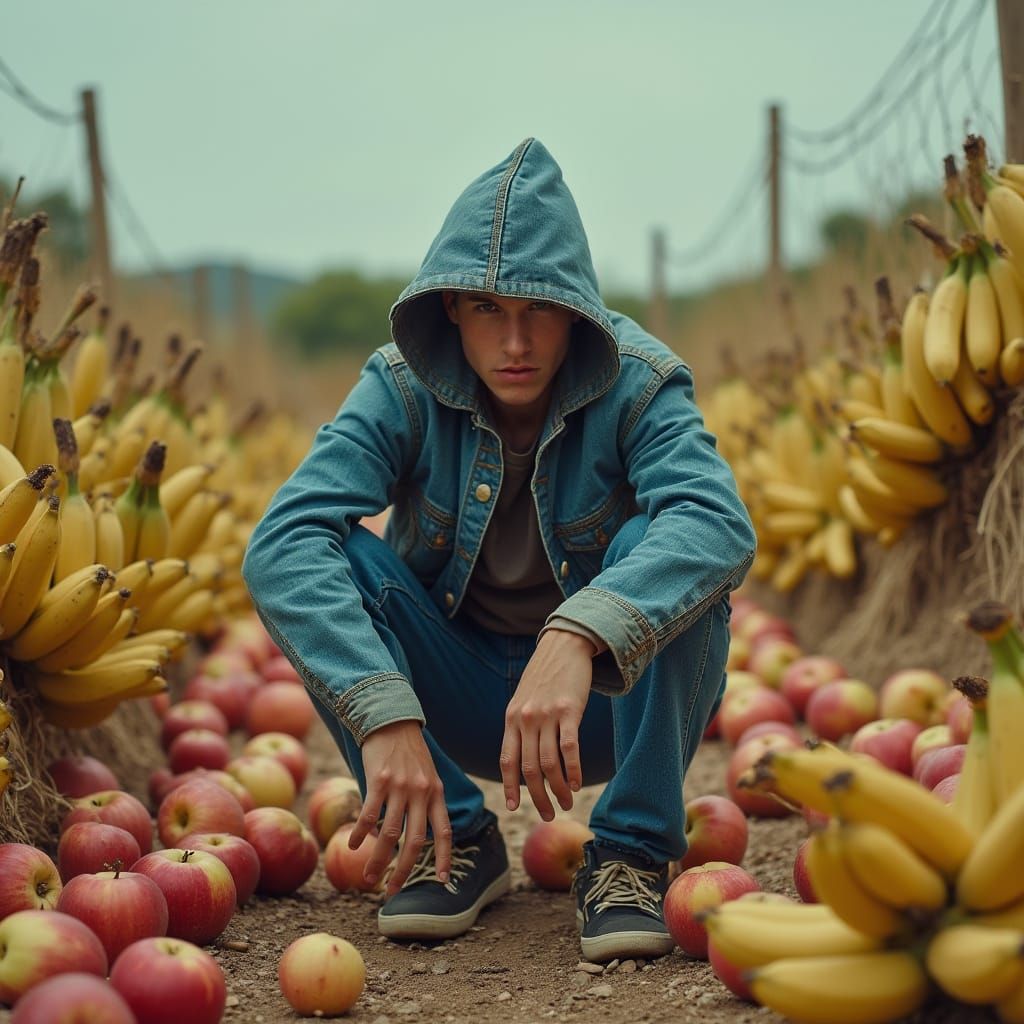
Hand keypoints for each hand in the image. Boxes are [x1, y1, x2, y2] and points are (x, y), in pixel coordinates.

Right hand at [348, 720, 450, 897]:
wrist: (392, 720)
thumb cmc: (409, 751)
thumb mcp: (428, 774)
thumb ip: (426, 800)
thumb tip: (419, 833)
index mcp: (436, 793)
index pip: (444, 832)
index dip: (444, 858)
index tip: (441, 882)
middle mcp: (421, 792)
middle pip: (415, 841)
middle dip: (404, 871)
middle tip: (393, 892)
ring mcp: (400, 787)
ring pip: (390, 834)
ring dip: (377, 860)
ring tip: (368, 878)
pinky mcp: (379, 780)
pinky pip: (369, 814)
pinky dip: (361, 834)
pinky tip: (354, 845)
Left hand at [500, 630, 593, 819]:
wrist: (564, 646)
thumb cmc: (546, 676)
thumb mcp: (524, 700)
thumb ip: (521, 726)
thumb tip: (524, 759)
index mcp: (512, 719)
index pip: (507, 760)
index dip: (510, 786)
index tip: (514, 808)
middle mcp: (526, 719)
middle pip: (529, 769)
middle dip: (538, 797)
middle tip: (549, 814)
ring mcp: (547, 715)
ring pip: (550, 764)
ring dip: (559, 790)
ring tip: (567, 803)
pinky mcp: (569, 711)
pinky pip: (569, 749)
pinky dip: (573, 771)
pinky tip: (578, 784)